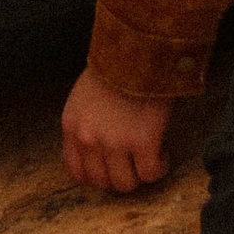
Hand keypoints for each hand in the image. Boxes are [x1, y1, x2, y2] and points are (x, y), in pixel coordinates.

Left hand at [61, 67, 175, 193]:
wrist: (137, 49)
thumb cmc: (115, 67)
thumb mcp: (83, 97)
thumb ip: (85, 124)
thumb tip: (98, 149)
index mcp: (71, 126)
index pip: (77, 171)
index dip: (97, 176)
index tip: (111, 169)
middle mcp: (88, 139)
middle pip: (102, 182)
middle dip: (120, 176)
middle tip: (134, 164)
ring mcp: (114, 143)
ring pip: (126, 183)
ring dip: (139, 175)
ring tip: (149, 158)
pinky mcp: (142, 142)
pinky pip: (151, 173)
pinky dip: (159, 167)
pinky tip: (162, 153)